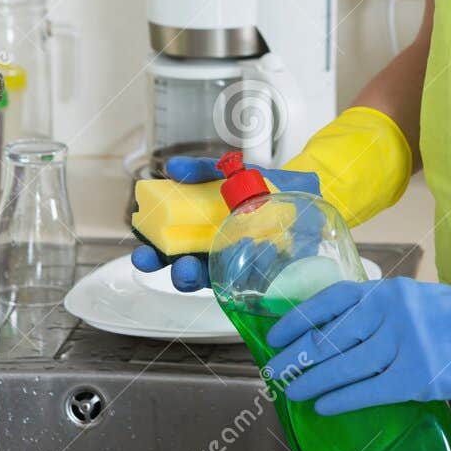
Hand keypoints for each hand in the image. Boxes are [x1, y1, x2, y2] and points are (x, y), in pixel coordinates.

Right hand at [131, 159, 320, 291]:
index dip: (151, 256)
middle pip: (185, 272)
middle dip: (176, 273)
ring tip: (213, 266)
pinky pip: (253, 279)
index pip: (167, 250)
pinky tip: (258, 252)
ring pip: (215, 283)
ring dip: (211, 279)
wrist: (306, 190)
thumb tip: (173, 167)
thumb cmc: (265, 184)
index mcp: (199, 232)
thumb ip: (203, 168)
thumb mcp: (232, 170)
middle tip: (180, 266)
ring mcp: (238, 265)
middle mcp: (214, 253)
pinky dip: (251, 270)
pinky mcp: (264, 273)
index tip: (143, 253)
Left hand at [262, 277, 450, 413]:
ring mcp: (402, 345)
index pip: (330, 300)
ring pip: (343, 365)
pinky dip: (342, 399)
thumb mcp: (418, 301)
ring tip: (293, 392)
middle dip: (296, 356)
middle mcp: (389, 313)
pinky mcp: (416, 377)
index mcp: (389, 291)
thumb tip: (342, 338)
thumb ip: (384, 314)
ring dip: (312, 381)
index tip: (276, 334)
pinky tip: (325, 406)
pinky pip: (368, 390)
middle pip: (329, 336)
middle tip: (274, 370)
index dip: (298, 318)